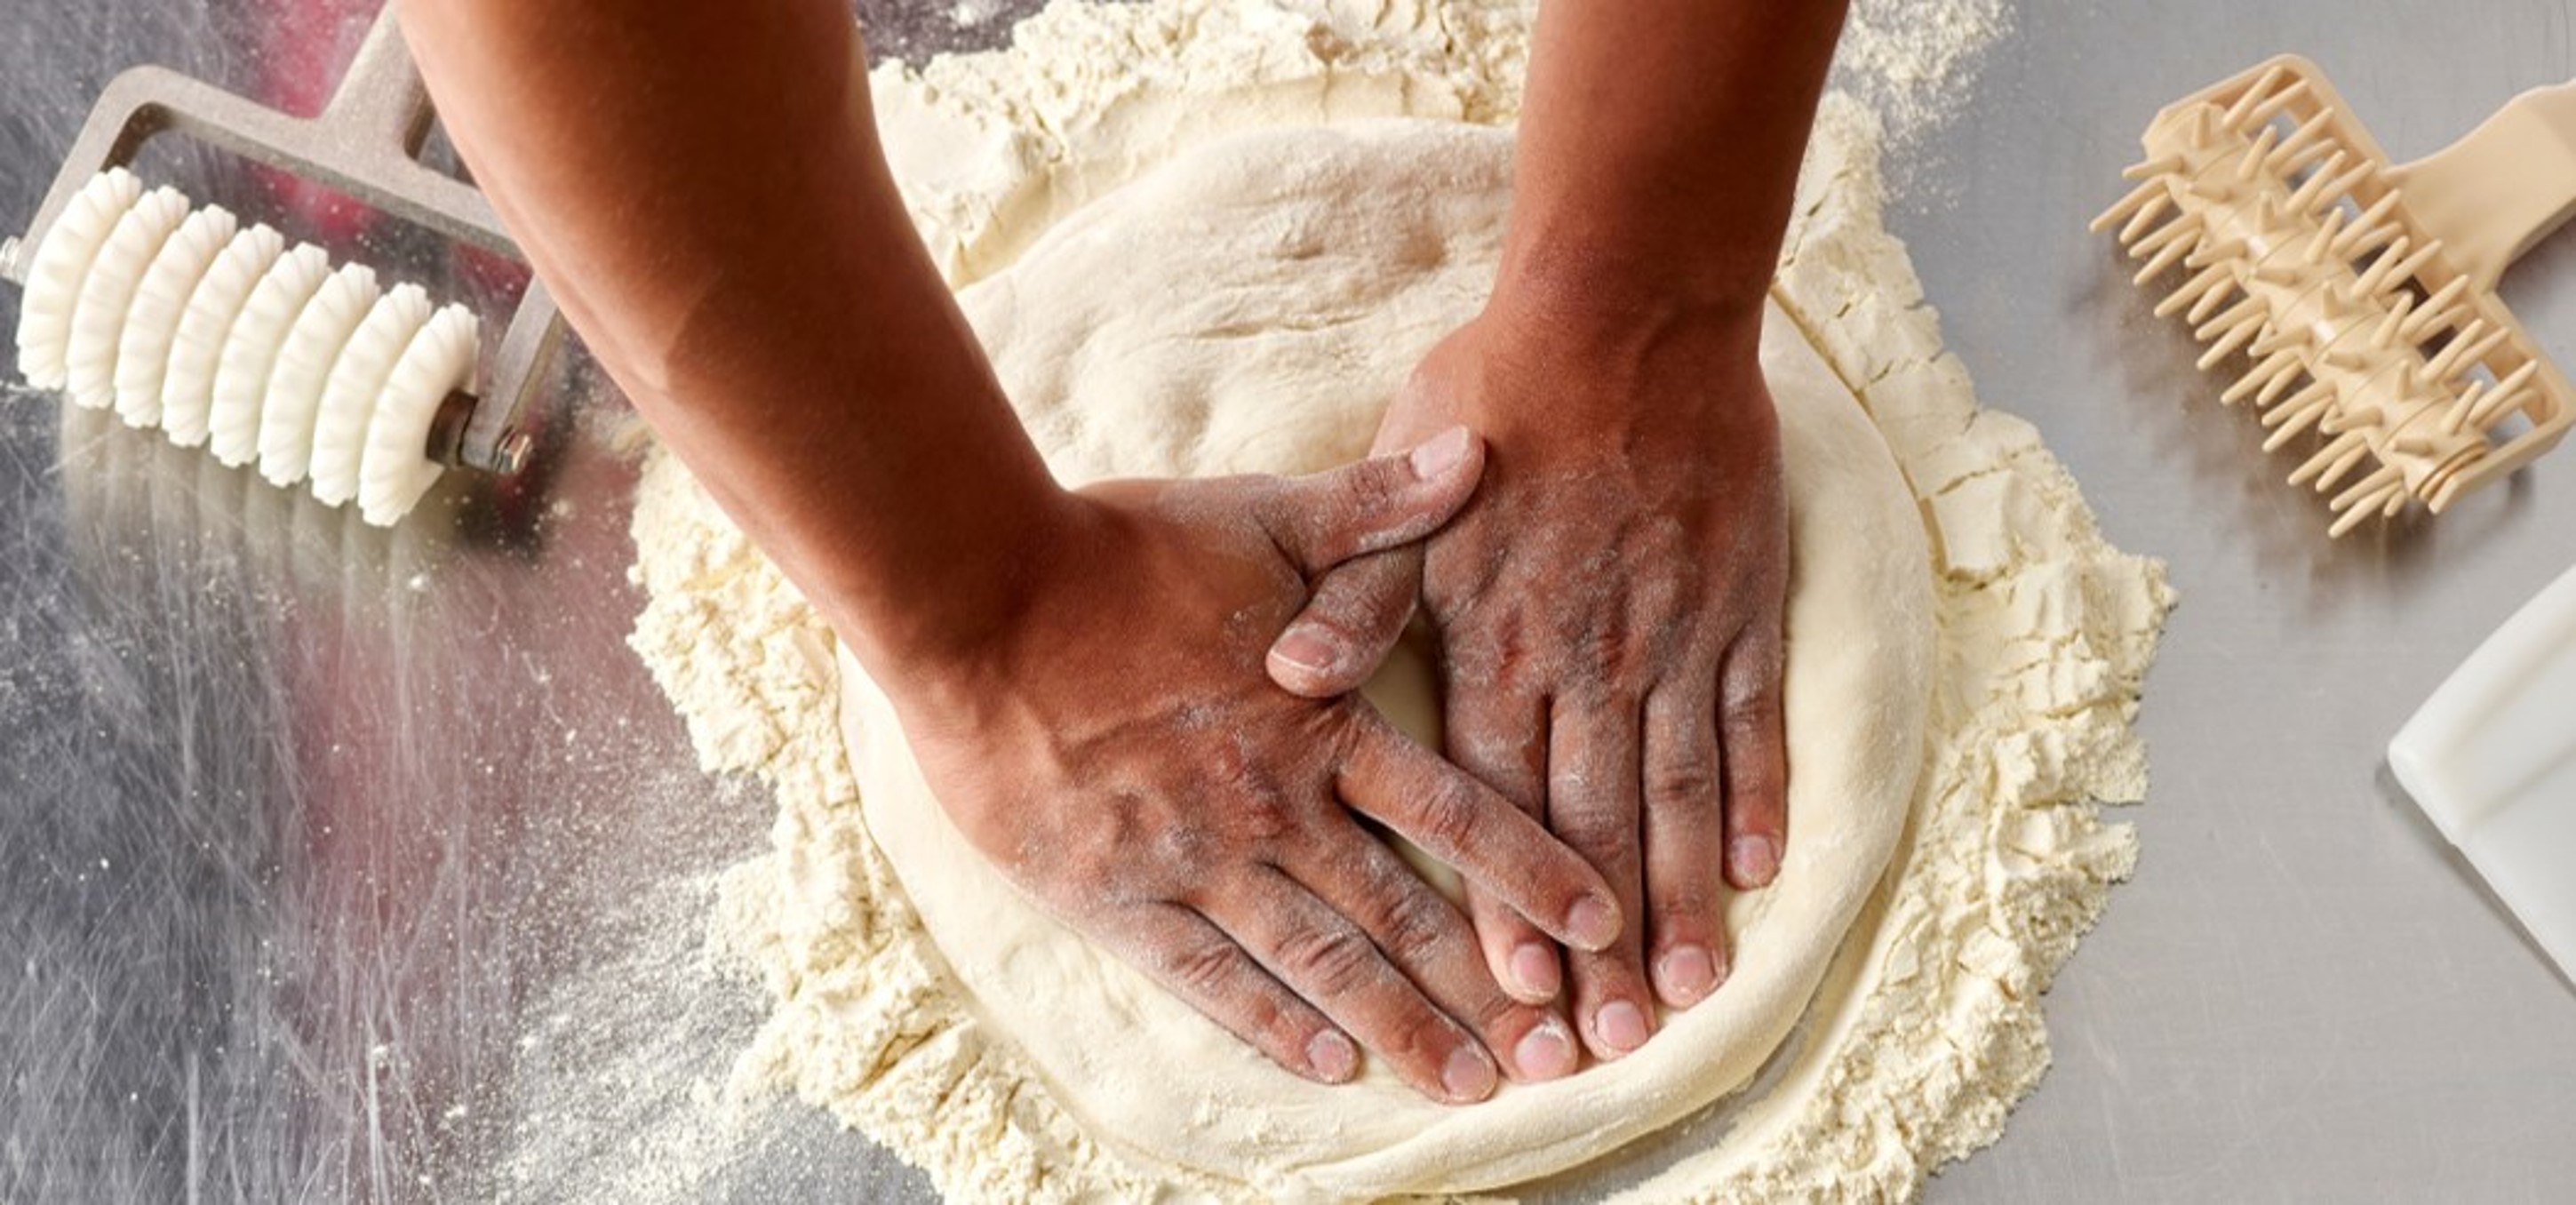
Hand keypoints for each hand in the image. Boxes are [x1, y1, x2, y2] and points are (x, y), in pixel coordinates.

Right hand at [878, 430, 1618, 1101]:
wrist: (980, 600)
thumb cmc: (1122, 551)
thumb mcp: (1263, 514)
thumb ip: (1376, 508)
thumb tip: (1477, 454)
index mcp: (1320, 722)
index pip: (1456, 811)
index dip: (1533, 871)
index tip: (1599, 924)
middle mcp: (1274, 806)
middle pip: (1403, 913)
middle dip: (1487, 988)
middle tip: (1559, 1053)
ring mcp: (1197, 860)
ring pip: (1321, 962)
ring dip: (1401, 1026)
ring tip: (1471, 1085)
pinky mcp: (1117, 895)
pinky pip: (1209, 978)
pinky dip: (1271, 1026)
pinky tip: (1328, 1065)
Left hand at [1265, 297, 1788, 1062]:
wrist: (1622, 313)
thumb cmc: (1493, 397)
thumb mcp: (1393, 492)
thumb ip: (1352, 593)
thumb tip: (1285, 677)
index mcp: (1496, 643)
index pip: (1495, 805)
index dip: (1505, 907)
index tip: (1516, 998)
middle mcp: (1588, 660)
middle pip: (1593, 826)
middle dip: (1602, 944)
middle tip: (1611, 1043)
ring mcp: (1671, 637)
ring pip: (1678, 791)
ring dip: (1685, 896)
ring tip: (1691, 989)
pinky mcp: (1736, 603)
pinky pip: (1749, 717)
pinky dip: (1756, 793)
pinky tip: (1759, 866)